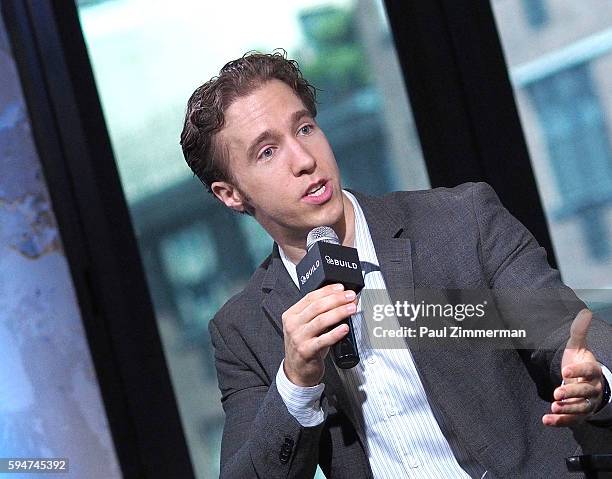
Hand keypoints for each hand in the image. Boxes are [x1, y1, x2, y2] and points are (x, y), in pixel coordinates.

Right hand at [282, 283, 356, 386]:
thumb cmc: (304, 346)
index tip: (341, 288)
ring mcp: (298, 338)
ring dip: (339, 312)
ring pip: (321, 321)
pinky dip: (335, 333)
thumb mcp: (305, 326)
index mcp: (291, 315)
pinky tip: (345, 328)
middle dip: (336, 299)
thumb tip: (341, 299)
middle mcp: (293, 325)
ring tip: (351, 308)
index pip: (310, 297)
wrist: (297, 371)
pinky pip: (323, 340)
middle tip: (350, 296)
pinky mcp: (306, 351)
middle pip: (316, 307)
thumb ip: (318, 313)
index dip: (327, 290)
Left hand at [543, 309, 604, 426]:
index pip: (589, 371)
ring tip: (553, 408)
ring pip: (580, 408)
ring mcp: (587, 403)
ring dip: (567, 410)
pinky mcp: (579, 414)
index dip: (578, 371)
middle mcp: (593, 389)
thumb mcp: (578, 346)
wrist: (587, 382)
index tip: (565, 370)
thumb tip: (585, 311)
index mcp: (593, 371)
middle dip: (572, 393)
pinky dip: (559, 422)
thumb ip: (579, 331)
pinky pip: (571, 420)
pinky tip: (546, 420)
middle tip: (557, 393)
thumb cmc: (581, 363)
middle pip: (585, 392)